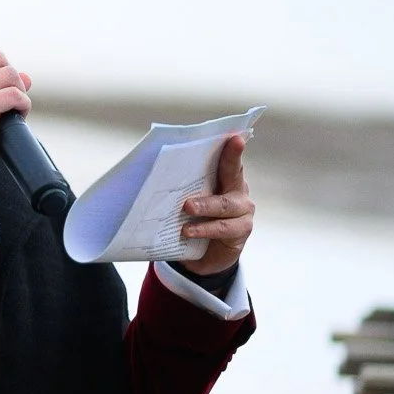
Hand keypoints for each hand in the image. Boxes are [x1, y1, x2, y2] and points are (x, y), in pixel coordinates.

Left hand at [179, 135, 253, 274]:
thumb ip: (182, 186)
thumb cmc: (194, 220)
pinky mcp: (241, 230)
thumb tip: (151, 173)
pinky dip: (204, 229)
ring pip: (224, 205)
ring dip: (205, 205)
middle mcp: (238, 190)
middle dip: (226, 162)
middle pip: (233, 174)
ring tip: (187, 207)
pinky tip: (188, 231)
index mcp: (226, 178)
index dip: (232, 148)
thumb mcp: (188, 200)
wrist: (204, 256)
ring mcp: (242, 211)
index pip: (228, 159)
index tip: (234, 136)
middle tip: (206, 163)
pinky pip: (223, 228)